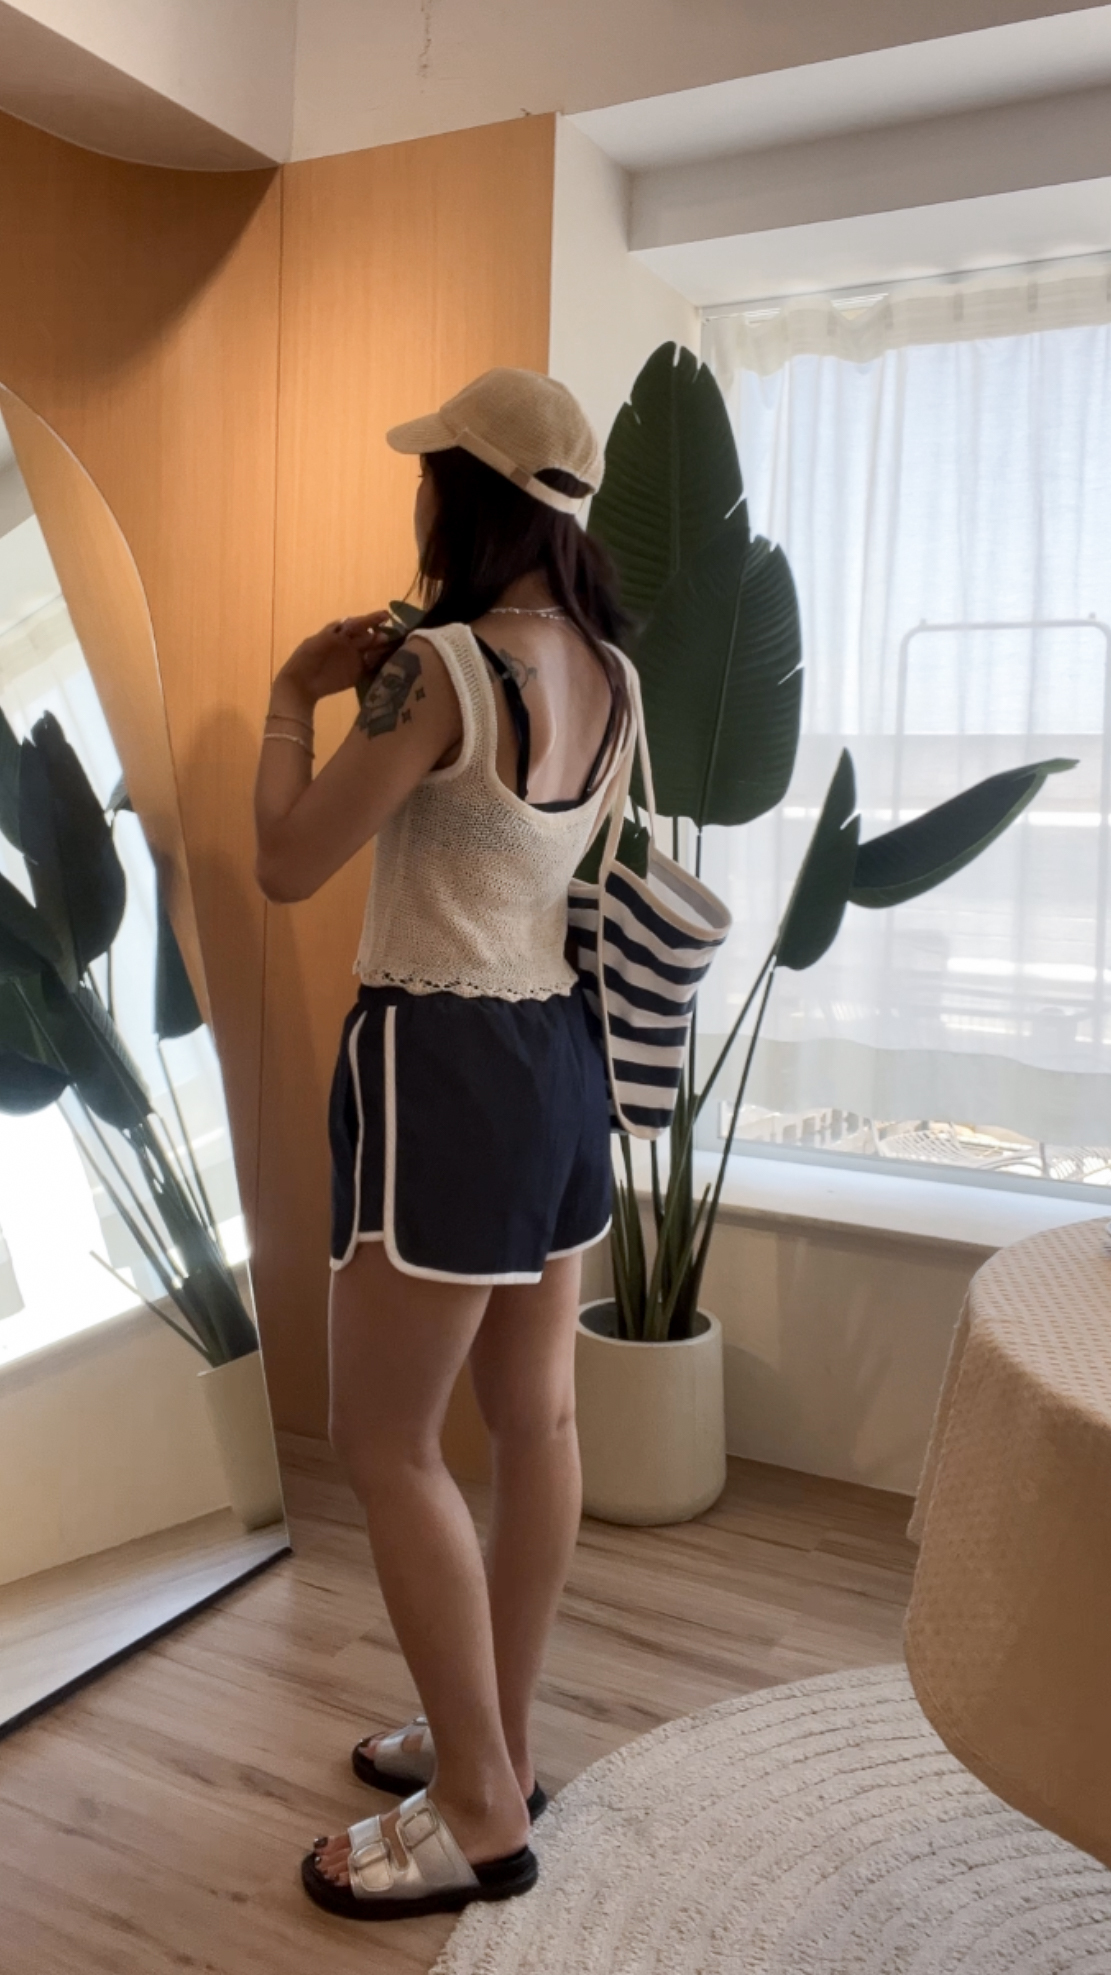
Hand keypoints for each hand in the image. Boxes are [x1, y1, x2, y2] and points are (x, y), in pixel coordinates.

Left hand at [278, 612, 393, 705]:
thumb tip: (354, 623)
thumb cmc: (306, 659)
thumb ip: (336, 634)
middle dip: (379, 635)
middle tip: (389, 637)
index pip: (359, 623)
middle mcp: (350, 644)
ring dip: (382, 650)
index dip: (372, 619)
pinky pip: (372, 668)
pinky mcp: (357, 674)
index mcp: (340, 632)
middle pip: (369, 637)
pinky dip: (379, 666)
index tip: (385, 616)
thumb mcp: (317, 641)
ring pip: (373, 651)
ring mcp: (354, 659)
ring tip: (392, 650)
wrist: (301, 683)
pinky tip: (387, 665)